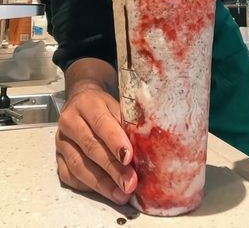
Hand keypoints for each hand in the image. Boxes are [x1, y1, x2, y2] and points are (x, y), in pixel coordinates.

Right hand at [55, 84, 137, 203]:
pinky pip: (69, 176)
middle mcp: (69, 121)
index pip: (101, 123)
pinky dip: (87, 186)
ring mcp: (60, 141)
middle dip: (112, 168)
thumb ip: (126, 123)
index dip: (115, 141)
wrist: (80, 101)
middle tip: (129, 183)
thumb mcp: (116, 105)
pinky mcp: (57, 157)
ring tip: (121, 194)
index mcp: (86, 104)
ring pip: (78, 165)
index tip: (128, 157)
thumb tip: (144, 148)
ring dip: (101, 183)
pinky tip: (104, 191)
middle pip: (90, 147)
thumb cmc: (104, 106)